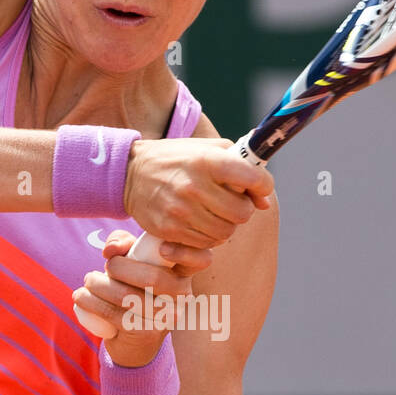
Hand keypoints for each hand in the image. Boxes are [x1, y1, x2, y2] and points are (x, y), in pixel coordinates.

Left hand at [73, 229, 212, 366]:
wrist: (133, 339)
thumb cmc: (133, 288)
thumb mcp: (132, 261)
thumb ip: (123, 243)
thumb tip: (110, 250)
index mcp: (183, 273)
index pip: (201, 259)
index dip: (185, 251)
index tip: (162, 248)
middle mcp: (182, 296)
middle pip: (153, 278)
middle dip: (120, 267)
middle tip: (107, 266)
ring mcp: (165, 317)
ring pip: (129, 297)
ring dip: (99, 285)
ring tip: (88, 280)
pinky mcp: (145, 333)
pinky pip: (115, 314)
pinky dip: (92, 302)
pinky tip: (80, 296)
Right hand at [122, 138, 273, 251]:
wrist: (130, 174)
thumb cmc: (177, 159)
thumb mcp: (208, 150)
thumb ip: (241, 167)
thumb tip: (264, 201)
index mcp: (207, 160)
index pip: (253, 178)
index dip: (263, 185)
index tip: (258, 186)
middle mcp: (194, 186)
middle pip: (242, 213)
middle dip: (242, 209)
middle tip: (231, 202)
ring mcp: (181, 211)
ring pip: (225, 233)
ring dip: (225, 225)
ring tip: (214, 213)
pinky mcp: (170, 230)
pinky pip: (205, 244)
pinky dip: (208, 237)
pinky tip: (199, 222)